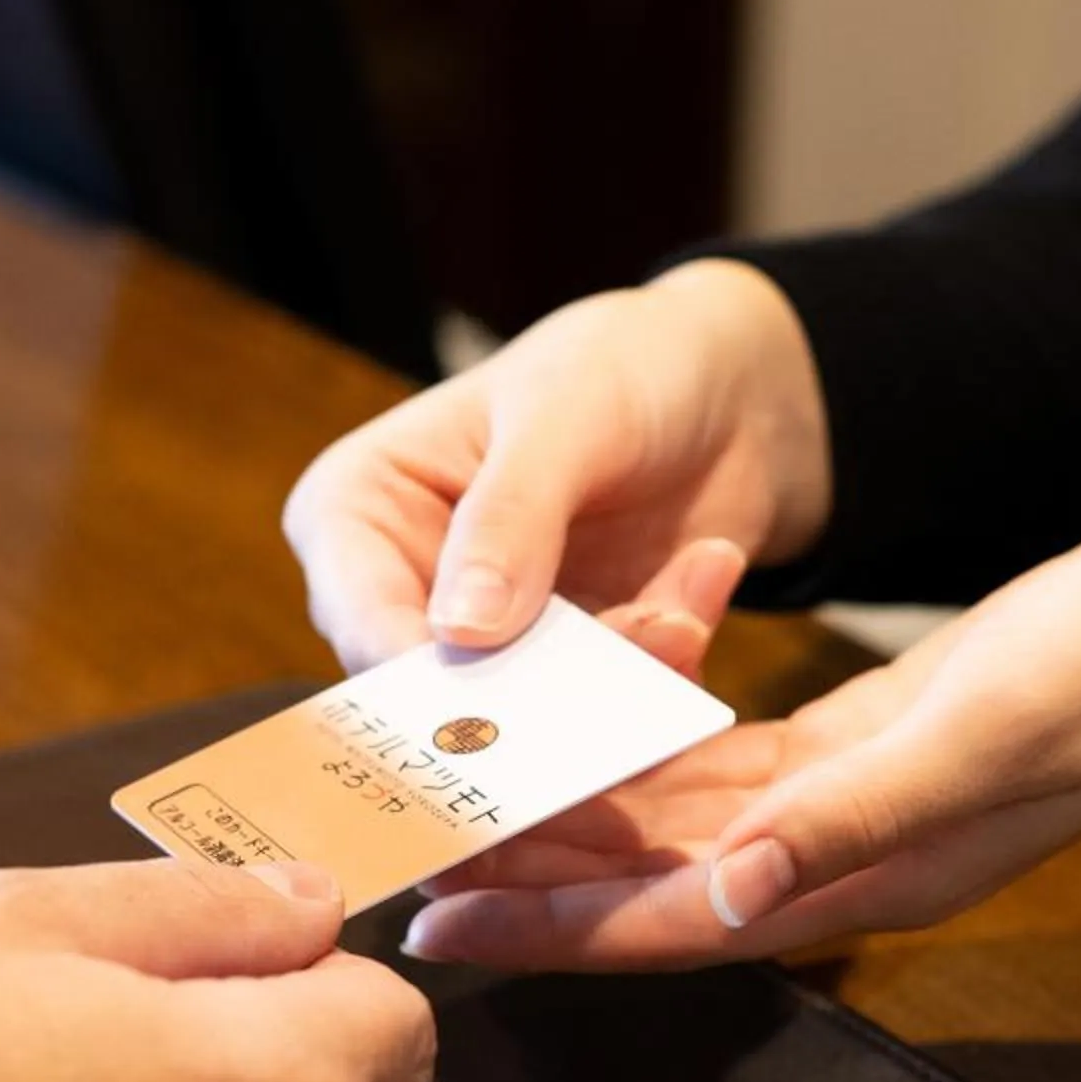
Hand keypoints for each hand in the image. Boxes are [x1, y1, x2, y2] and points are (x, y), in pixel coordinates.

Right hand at [282, 260, 833, 672]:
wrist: (723, 388)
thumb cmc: (616, 365)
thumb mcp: (562, 415)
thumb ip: (510, 518)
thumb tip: (460, 635)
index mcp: (357, 513)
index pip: (360, 619)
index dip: (418, 677)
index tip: (497, 707)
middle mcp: (406, 593)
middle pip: (438, 694)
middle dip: (541, 689)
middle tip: (633, 644)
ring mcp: (492, 644)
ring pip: (534, 715)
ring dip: (623, 670)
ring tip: (683, 606)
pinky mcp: (573, 673)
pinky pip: (613, 710)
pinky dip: (671, 658)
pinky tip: (707, 573)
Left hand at [399, 511, 1080, 968]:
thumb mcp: (990, 730)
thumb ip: (854, 816)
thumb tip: (727, 896)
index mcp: (868, 871)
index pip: (674, 923)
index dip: (557, 932)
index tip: (442, 927)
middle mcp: (846, 854)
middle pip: (654, 887)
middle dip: (534, 880)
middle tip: (411, 860)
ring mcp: (858, 803)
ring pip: (681, 828)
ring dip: (578, 819)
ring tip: (464, 798)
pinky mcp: (871, 742)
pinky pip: (732, 765)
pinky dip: (653, 750)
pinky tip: (584, 727)